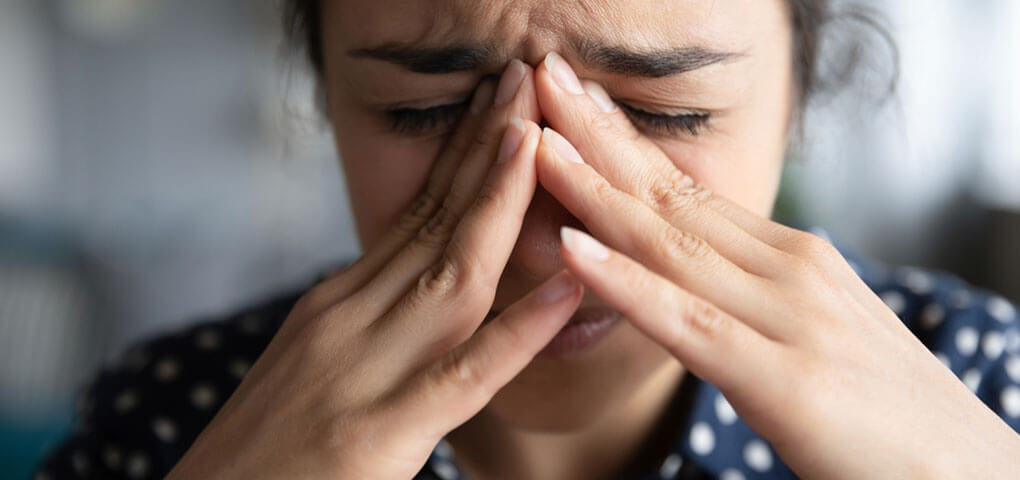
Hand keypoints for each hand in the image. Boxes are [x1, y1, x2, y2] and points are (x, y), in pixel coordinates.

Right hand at [166, 61, 583, 479]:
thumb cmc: (262, 453)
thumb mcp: (310, 363)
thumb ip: (367, 321)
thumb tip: (422, 284)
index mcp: (337, 303)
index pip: (413, 213)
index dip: (462, 155)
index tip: (499, 105)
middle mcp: (347, 319)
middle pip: (432, 222)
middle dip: (485, 150)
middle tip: (524, 82)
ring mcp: (361, 371)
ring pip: (449, 274)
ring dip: (497, 203)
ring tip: (539, 141)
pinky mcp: (377, 432)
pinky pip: (463, 374)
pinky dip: (517, 330)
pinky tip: (563, 288)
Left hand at [531, 52, 1019, 478]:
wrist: (972, 478)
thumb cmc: (885, 416)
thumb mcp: (811, 334)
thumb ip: (751, 300)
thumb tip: (691, 277)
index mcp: (792, 260)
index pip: (689, 191)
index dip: (624, 145)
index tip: (572, 103)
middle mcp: (789, 270)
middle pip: (672, 196)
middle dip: (598, 136)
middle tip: (541, 80)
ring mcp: (789, 317)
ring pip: (669, 243)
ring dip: (593, 188)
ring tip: (536, 142)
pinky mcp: (786, 379)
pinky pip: (687, 321)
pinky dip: (625, 281)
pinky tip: (571, 247)